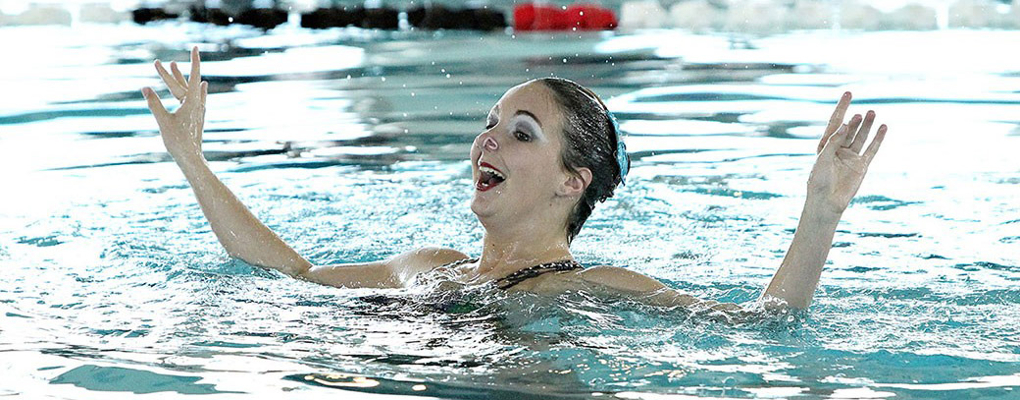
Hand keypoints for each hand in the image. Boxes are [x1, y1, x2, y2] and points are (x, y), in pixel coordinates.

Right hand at [141, 47, 207, 162]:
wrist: (191, 158)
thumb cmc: (178, 141)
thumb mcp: (163, 121)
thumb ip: (154, 103)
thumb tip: (145, 87)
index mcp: (192, 102)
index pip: (193, 76)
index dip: (194, 61)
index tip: (195, 47)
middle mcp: (197, 105)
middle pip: (185, 84)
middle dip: (173, 73)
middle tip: (161, 62)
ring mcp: (198, 111)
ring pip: (189, 90)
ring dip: (180, 79)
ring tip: (173, 66)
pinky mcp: (196, 118)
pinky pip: (195, 98)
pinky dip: (193, 89)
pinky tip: (201, 87)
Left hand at [806, 92, 886, 216]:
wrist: (827, 202)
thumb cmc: (818, 181)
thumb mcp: (822, 159)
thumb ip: (833, 142)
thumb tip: (846, 125)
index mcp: (825, 145)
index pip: (835, 122)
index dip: (841, 108)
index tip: (849, 93)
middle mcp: (839, 149)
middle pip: (850, 129)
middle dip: (855, 121)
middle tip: (861, 114)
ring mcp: (851, 157)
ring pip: (861, 137)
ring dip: (867, 125)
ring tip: (872, 113)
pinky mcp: (862, 166)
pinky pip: (872, 149)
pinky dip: (878, 139)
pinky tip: (884, 127)